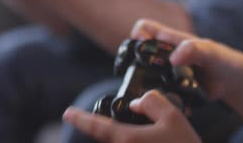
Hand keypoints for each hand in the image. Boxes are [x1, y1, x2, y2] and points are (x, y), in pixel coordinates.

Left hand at [63, 90, 200, 142]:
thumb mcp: (174, 116)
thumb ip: (152, 102)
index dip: (81, 119)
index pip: (98, 126)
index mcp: (128, 139)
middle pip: (109, 140)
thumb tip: (137, 103)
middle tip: (134, 130)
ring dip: (125, 139)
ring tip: (156, 138)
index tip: (68, 113)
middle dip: (112, 132)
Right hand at [131, 19, 242, 100]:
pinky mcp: (170, 90)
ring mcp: (165, 73)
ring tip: (160, 93)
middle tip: (147, 76)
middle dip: (137, 66)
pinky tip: (174, 105)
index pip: (143, 28)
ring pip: (144, 78)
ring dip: (147, 87)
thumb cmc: (221, 59)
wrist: (231, 81)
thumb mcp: (209, 51)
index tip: (141, 47)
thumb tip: (173, 58)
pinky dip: (163, 102)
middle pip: (137, 56)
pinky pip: (159, 96)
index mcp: (169, 40)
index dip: (137, 35)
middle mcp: (163, 55)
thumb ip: (193, 49)